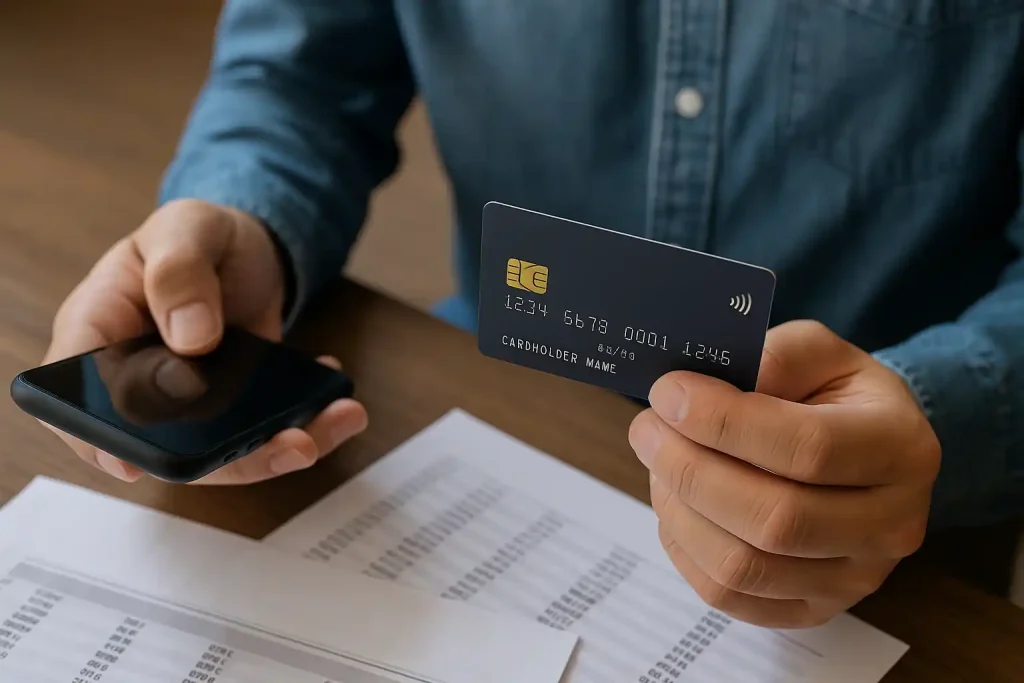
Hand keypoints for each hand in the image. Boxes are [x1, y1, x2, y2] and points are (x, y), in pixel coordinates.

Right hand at [45, 199, 367, 483]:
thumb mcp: (187, 228)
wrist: (245, 247)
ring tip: (338, 420)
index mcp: (100, 332)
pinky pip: (258, 434)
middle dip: (230, 458)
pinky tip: (336, 402)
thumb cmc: (197, 235)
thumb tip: (192, 339)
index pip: (76, 397)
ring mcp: (186, 403)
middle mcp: (137, 380)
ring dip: (280, 448)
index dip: (96, 440)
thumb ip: (180, 273)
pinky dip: (305, 425)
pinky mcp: (231, 410)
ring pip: (220, 451)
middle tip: (294, 445)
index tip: (137, 465)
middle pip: (162, 444)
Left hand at [629, 320, 940, 627]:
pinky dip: (684, 550)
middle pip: (774, 520)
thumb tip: (703, 393)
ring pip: (744, 567)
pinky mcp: (814, 608)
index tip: (668, 394)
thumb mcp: (817, 352)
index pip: (808, 449)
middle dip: (690, 470)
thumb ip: (771, 358)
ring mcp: (855, 579)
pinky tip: (675, 505)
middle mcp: (891, 525)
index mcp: (900, 448)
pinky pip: (730, 596)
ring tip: (656, 464)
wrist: (865, 452)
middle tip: (646, 429)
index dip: (725, 423)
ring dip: (679, 511)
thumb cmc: (831, 395)